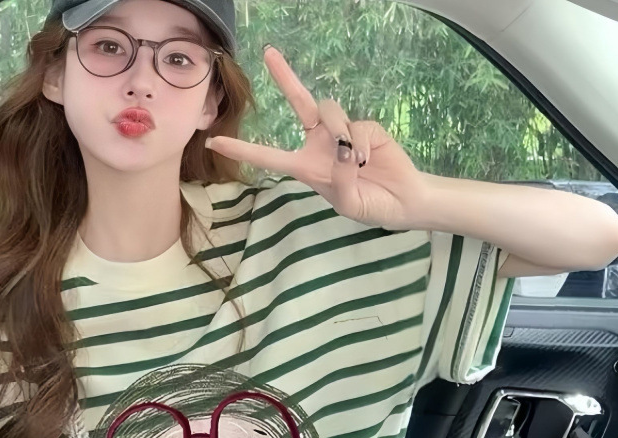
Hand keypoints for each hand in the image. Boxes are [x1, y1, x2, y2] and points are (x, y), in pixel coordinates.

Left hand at [205, 45, 428, 229]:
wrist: (401, 202)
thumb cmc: (370, 206)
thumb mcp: (348, 202)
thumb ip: (340, 179)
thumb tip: (344, 150)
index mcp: (307, 167)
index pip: (270, 156)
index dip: (243, 149)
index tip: (216, 142)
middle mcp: (321, 144)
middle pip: (300, 103)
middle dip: (285, 77)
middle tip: (268, 52)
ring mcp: (343, 132)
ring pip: (331, 112)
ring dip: (340, 132)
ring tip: (356, 161)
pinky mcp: (366, 127)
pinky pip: (357, 126)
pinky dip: (362, 143)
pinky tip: (369, 160)